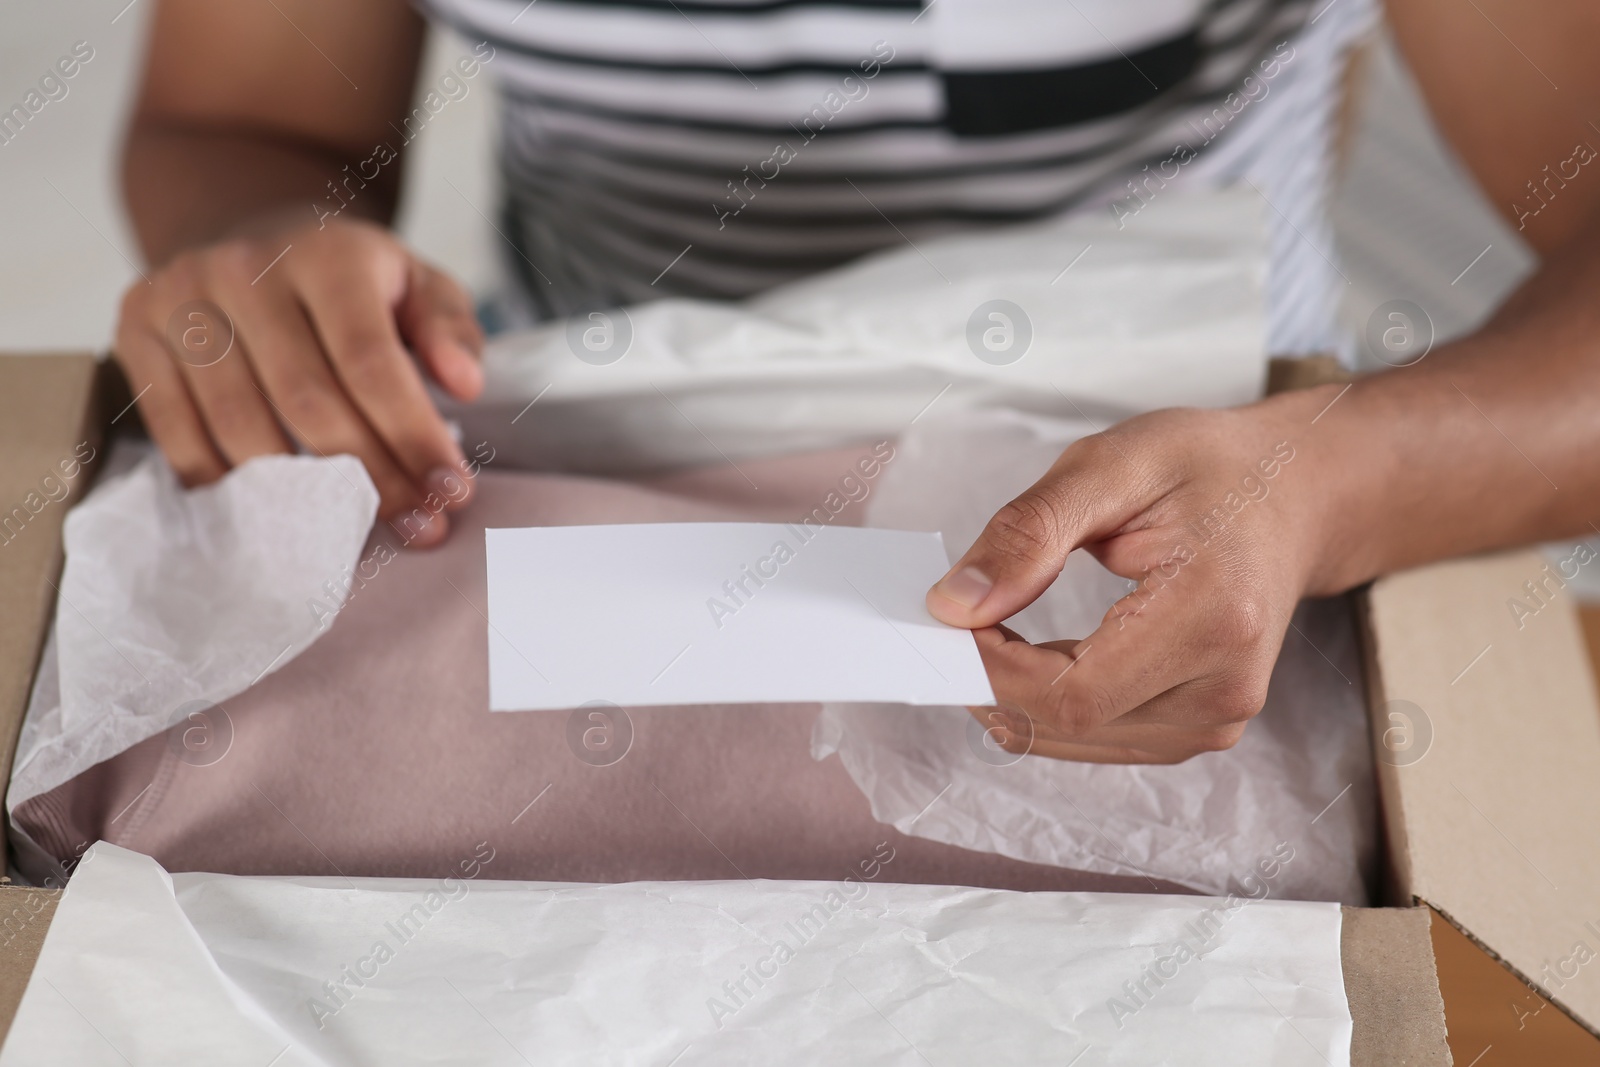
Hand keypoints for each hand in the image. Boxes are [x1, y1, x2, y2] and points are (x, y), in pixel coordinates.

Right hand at [114, 215, 484, 545]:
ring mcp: (180, 299)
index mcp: (326, 254)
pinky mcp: (134, 331)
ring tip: (353, 533)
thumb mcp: (416, 283)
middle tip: (421, 526)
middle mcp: (244, 268)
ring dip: (303, 498)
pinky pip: (179, 436)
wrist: (248, 233)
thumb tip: (464, 383)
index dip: (412, 435)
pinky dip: (228, 488)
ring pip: (242, 428)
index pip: (370, 362)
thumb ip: (449, 328)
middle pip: (308, 403)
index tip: (452, 491)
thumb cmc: (349, 279)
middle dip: (373, 477)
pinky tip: (276, 517)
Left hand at [927, 392, 1335, 763]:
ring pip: (1073, 740)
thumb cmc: (1208, 469)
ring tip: (989, 629)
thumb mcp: (1111, 466)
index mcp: (1213, 617)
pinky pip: (1096, 737)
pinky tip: (1030, 655)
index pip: (1069, 692)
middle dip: (990, 679)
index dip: (990, 668)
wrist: (1291, 493)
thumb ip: (1029, 534)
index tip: (947, 617)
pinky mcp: (1201, 730)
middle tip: (952, 618)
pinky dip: (1046, 703)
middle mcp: (1224, 688)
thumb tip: (954, 606)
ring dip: (1012, 695)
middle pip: (1066, 724)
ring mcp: (1217, 719)